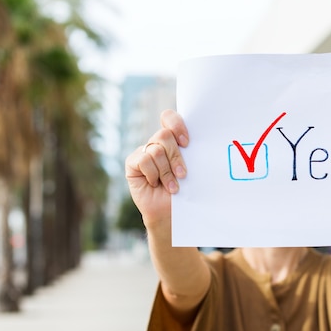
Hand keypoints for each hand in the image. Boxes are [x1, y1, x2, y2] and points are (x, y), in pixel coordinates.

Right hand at [125, 110, 188, 226]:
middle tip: (183, 174)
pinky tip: (156, 184)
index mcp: (173, 140)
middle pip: (164, 135)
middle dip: (176, 156)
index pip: (169, 118)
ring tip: (173, 186)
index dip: (177, 125)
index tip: (187, 143)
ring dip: (166, 171)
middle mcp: (157, 143)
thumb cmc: (185, 190)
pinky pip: (144, 160)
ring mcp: (144, 152)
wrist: (171, 212)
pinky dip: (153, 174)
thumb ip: (189, 153)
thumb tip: (198, 140)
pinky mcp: (133, 163)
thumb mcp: (191, 169)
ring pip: (156, 150)